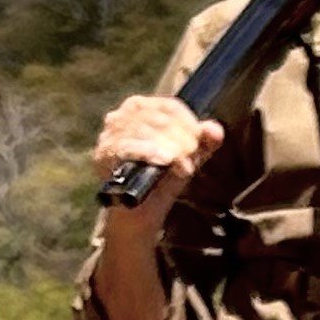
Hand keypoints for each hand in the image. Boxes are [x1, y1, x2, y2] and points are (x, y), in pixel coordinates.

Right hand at [91, 92, 223, 220]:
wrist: (138, 213)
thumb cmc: (162, 180)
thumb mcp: (187, 159)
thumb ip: (203, 143)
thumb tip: (216, 131)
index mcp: (144, 108)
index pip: (170, 107)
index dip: (189, 124)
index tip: (200, 142)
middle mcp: (123, 114)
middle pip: (159, 119)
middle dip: (180, 140)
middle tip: (192, 160)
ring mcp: (110, 133)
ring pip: (144, 131)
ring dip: (168, 149)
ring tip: (182, 167)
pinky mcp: (103, 152)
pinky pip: (128, 147)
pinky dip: (149, 153)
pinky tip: (163, 161)